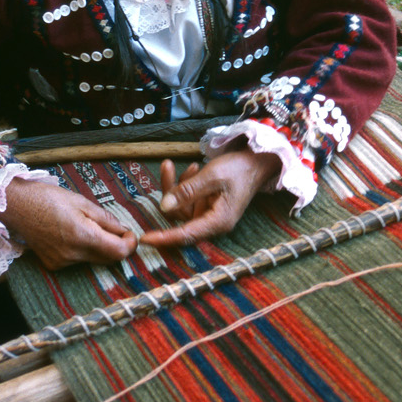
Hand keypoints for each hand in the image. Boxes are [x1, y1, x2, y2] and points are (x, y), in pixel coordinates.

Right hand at [0, 178, 137, 269]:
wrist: (15, 206)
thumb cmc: (47, 198)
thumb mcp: (82, 202)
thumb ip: (105, 219)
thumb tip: (123, 230)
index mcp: (83, 236)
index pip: (119, 252)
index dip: (130, 244)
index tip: (129, 234)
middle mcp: (73, 254)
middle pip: (108, 259)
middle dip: (115, 245)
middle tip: (113, 229)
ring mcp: (62, 262)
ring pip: (92, 260)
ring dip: (98, 248)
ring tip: (85, 227)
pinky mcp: (53, 265)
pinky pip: (77, 261)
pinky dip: (81, 251)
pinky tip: (69, 235)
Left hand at [139, 149, 279, 248]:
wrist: (257, 162)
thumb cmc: (239, 169)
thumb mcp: (213, 176)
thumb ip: (188, 191)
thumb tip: (164, 206)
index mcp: (218, 222)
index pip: (186, 234)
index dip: (164, 238)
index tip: (144, 239)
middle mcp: (212, 223)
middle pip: (179, 216)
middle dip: (170, 191)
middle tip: (167, 166)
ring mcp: (208, 214)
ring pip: (180, 206)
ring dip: (178, 184)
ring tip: (187, 164)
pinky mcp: (206, 206)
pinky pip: (187, 199)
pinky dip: (185, 184)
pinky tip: (192, 168)